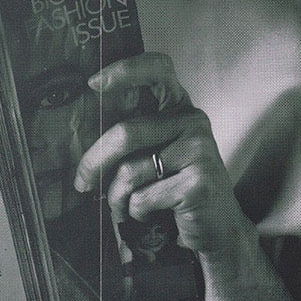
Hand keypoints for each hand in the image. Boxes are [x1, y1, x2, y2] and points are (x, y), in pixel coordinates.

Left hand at [72, 53, 252, 259]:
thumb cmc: (176, 190)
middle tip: (81, 181)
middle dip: (95, 161)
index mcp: (180, 108)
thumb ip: (132, 137)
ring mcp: (199, 150)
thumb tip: (82, 135)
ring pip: (130, 170)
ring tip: (125, 207)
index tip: (93, 82)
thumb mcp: (156, 154)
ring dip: (117, 197)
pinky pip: (143, 198)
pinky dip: (136, 213)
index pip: (158, 69)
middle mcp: (193, 121)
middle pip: (127, 132)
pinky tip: (151, 217)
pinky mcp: (199, 182)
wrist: (219, 231)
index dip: (125, 70)